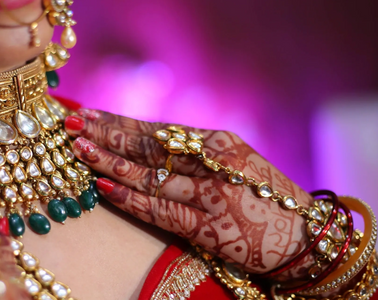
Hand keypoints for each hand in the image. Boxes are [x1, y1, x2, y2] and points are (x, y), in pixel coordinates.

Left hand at [65, 109, 314, 280]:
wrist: (305, 236)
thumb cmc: (262, 195)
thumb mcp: (233, 161)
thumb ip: (193, 152)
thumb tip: (143, 142)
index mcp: (218, 142)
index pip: (157, 130)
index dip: (120, 121)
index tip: (90, 114)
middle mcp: (212, 164)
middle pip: (148, 147)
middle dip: (107, 134)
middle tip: (73, 124)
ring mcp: (211, 195)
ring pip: (150, 176)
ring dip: (111, 162)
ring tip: (80, 150)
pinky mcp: (210, 229)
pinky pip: (161, 211)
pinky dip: (132, 199)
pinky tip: (105, 188)